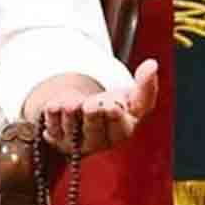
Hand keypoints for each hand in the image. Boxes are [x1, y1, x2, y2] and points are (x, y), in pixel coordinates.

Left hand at [41, 58, 158, 154]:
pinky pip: (51, 126)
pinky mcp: (55, 137)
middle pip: (94, 131)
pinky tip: (54, 106)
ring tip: (72, 104)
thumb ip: (146, 85)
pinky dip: (53, 114)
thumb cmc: (114, 106)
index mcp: (121, 132)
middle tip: (90, 105)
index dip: (115, 117)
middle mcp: (98, 141)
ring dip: (70, 113)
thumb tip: (152, 64)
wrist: (84, 113)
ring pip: (71, 128)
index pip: (120, 128)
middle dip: (93, 117)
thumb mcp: (133, 98)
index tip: (112, 105)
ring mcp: (75, 141)